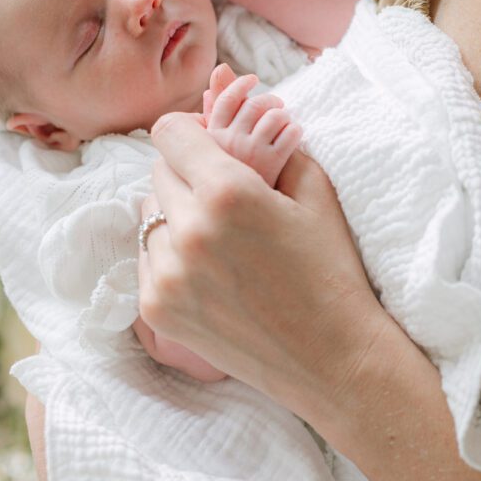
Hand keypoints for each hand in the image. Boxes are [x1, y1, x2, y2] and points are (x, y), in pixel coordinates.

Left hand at [136, 114, 390, 417]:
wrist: (334, 360)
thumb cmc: (332, 272)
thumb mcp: (316, 193)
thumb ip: (273, 147)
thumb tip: (243, 121)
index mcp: (228, 192)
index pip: (169, 132)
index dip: (189, 131)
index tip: (206, 144)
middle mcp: (188, 230)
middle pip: (158, 172)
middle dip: (187, 174)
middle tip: (223, 197)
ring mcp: (167, 274)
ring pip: (148, 215)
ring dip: (175, 215)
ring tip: (218, 240)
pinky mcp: (156, 309)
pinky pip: (146, 257)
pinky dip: (169, 255)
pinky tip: (210, 272)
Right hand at [202, 66, 302, 187]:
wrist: (244, 214)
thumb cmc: (231, 173)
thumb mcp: (216, 143)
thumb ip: (217, 106)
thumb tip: (220, 69)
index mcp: (212, 138)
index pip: (226, 100)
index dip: (240, 85)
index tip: (252, 79)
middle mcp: (229, 143)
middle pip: (253, 105)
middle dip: (269, 100)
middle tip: (278, 105)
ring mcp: (250, 153)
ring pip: (274, 116)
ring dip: (284, 115)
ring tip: (285, 121)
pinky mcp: (272, 164)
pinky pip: (291, 134)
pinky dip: (295, 131)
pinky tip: (293, 135)